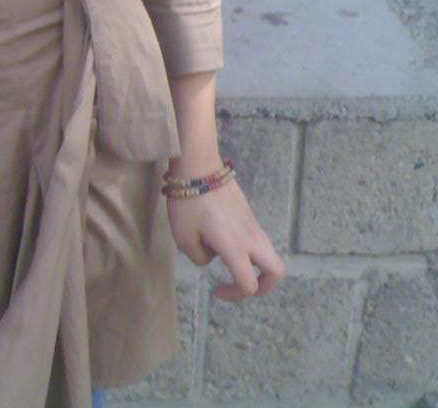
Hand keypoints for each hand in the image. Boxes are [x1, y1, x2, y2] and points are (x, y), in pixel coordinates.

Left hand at [165, 178, 284, 301]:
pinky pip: (257, 238)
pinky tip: (223, 238)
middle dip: (264, 285)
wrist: (198, 165)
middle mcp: (251, 238)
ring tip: (229, 260)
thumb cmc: (188, 203)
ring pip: (269, 253)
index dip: (234, 295)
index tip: (215, 290)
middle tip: (242, 284)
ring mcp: (253, 223)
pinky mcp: (248, 212)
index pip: (248, 284)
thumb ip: (199, 257)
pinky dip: (249, 248)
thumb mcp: (183, 236)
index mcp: (235, 248)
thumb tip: (211, 255)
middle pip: (276, 271)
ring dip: (256, 265)